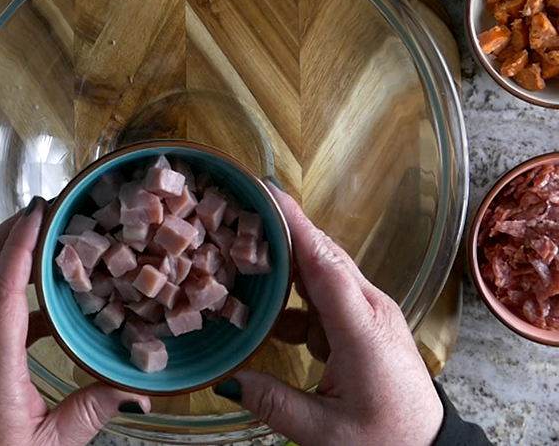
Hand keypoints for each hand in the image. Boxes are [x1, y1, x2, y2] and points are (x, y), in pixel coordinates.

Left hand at [0, 199, 150, 445]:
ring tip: (40, 246)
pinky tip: (38, 305)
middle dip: (4, 238)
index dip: (17, 250)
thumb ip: (95, 409)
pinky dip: (5, 298)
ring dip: (3, 263)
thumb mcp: (57, 445)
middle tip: (40, 213)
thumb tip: (142, 389)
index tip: (36, 214)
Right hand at [215, 183, 443, 445]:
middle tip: (244, 209)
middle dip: (284, 230)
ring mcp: (368, 314)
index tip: (269, 193)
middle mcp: (369, 310)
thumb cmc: (387, 440)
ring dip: (285, 262)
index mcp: (363, 329)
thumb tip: (227, 381)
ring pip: (321, 273)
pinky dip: (293, 296)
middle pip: (322, 257)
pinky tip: (265, 306)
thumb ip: (273, 403)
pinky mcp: (363, 324)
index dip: (296, 226)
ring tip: (244, 251)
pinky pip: (323, 297)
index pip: (324, 264)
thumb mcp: (325, 432)